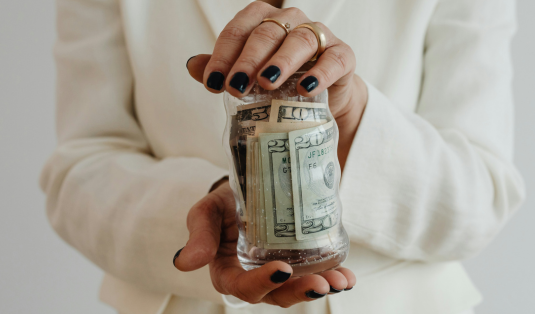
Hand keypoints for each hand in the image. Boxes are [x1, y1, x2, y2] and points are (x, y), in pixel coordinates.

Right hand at [173, 180, 355, 306]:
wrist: (253, 181)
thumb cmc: (226, 200)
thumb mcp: (209, 210)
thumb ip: (200, 233)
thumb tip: (183, 263)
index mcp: (229, 268)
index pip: (240, 286)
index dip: (259, 283)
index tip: (281, 270)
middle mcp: (257, 274)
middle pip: (276, 294)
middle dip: (299, 292)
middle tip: (320, 284)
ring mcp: (283, 268)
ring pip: (300, 287)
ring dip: (321, 287)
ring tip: (339, 282)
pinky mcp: (304, 258)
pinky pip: (319, 273)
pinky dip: (335, 277)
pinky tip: (348, 276)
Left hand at [186, 2, 366, 169]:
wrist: (323, 99)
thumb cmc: (282, 83)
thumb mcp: (250, 77)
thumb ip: (224, 69)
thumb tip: (191, 65)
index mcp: (263, 20)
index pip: (238, 30)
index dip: (223, 55)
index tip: (213, 83)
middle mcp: (291, 21)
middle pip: (266, 33)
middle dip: (248, 60)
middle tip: (235, 86)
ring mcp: (319, 36)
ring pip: (299, 40)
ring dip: (281, 62)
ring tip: (266, 83)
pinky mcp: (342, 55)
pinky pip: (333, 59)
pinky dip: (320, 73)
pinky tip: (306, 88)